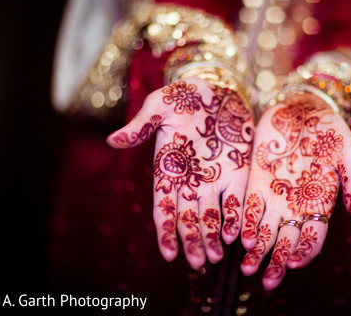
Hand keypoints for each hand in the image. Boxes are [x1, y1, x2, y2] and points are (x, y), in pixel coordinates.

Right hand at [106, 77, 253, 268]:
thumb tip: (113, 140)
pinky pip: (234, 200)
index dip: (166, 231)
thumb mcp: (160, 106)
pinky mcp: (236, 172)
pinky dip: (234, 217)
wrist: (217, 87)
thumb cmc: (184, 96)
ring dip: (212, 237)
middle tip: (199, 263)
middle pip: (188, 218)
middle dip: (192, 241)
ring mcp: (213, 178)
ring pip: (210, 216)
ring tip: (216, 257)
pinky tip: (237, 234)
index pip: (164, 207)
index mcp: (167, 170)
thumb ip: (141, 125)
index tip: (169, 254)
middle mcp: (189, 180)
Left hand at [240, 92, 350, 289]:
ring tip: (247, 267)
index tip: (295, 264)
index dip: (305, 251)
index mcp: (321, 201)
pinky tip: (240, 237)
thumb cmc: (330, 130)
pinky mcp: (257, 181)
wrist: (303, 106)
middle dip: (277, 260)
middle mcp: (297, 203)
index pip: (314, 236)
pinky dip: (245, 222)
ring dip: (257, 249)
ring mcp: (276, 194)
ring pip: (266, 229)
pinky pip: (250, 206)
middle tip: (266, 280)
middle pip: (287, 240)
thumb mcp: (348, 153)